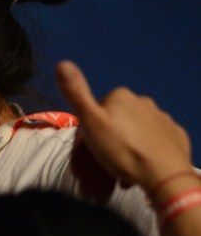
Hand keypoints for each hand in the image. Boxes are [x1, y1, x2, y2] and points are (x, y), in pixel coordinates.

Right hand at [55, 60, 192, 200]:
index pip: (95, 111)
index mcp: (120, 96)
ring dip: (124, 148)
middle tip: (101, 168)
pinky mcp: (174, 134)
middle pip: (115, 123)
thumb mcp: (91, 122)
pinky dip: (143, 151)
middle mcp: (142, 101)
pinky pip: (153, 141)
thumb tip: (62, 63)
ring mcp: (161, 117)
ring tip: (119, 172)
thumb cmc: (122, 149)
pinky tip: (139, 167)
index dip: (86, 134)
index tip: (85, 154)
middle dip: (106, 143)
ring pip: (133, 132)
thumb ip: (77, 94)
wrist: (163, 172)